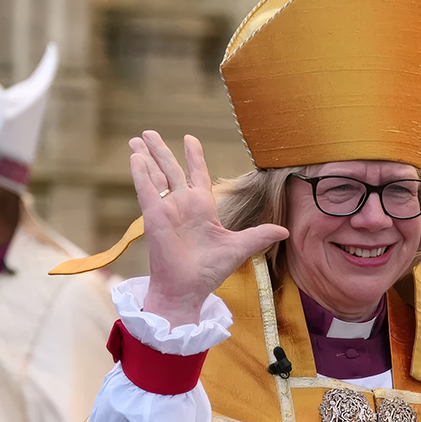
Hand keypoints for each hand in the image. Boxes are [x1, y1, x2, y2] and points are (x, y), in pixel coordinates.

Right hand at [130, 131, 287, 326]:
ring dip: (147, 156)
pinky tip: (136, 156)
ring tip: (137, 138)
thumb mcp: (239, 248)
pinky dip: (141, 173)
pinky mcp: (154, 217)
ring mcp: (167, 210)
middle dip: (161, 151)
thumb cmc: (210, 271)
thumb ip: (259, 235)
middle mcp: (183, 205)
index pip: (198, 175)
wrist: (188, 289)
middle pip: (172, 170)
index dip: (194, 157)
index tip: (189, 139)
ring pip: (156, 176)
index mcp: (203, 208)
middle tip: (150, 131)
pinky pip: (147, 190)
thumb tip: (285, 230)